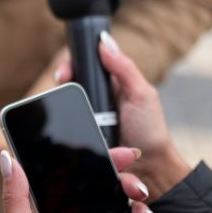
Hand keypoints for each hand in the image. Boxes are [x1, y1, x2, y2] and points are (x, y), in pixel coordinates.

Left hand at [0, 147, 163, 212]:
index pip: (80, 176)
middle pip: (107, 190)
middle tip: (137, 188)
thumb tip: (7, 158)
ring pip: (124, 212)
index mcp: (55, 209)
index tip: (125, 154)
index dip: (103, 161)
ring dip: (140, 208)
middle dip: (127, 183)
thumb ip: (15, 197)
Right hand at [53, 32, 189, 199]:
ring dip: (63, 109)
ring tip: (65, 110)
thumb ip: (124, 68)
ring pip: (64, 109)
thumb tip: (104, 41)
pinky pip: (67, 132)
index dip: (70, 66)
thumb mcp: (141, 95)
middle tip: (61, 85)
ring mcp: (87, 121)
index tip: (64, 74)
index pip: (83, 67)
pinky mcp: (83, 139)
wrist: (149, 170)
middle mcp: (95, 102)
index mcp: (109, 86)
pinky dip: (64, 129)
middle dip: (62, 86)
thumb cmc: (150, 131)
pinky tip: (66, 129)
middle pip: (68, 87)